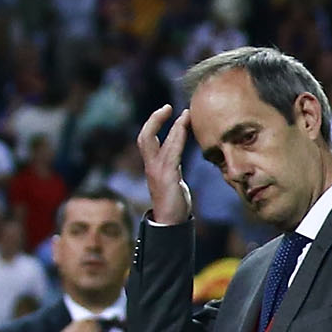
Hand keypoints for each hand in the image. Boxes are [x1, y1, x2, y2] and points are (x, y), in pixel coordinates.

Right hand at [138, 104, 193, 226]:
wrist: (171, 224)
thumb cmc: (174, 204)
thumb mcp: (173, 180)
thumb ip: (172, 165)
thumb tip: (177, 154)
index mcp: (152, 166)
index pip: (147, 139)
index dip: (154, 123)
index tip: (166, 111)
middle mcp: (151, 166)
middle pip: (145, 137)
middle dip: (155, 120)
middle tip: (168, 107)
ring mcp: (158, 172)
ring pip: (161, 143)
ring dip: (175, 126)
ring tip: (186, 114)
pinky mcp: (167, 177)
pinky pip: (172, 152)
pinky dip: (178, 138)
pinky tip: (185, 129)